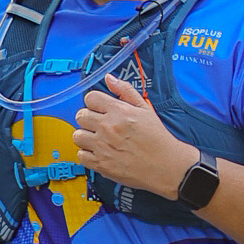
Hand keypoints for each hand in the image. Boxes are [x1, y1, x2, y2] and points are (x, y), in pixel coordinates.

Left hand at [74, 73, 194, 194]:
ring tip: (97, 139)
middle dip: (88, 118)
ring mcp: (102, 146)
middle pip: (81, 116)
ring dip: (85, 136)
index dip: (94, 103)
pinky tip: (98, 152)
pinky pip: (81, 155)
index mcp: (119, 111)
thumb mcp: (145, 109)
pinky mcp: (101, 164)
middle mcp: (108, 127)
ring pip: (77, 136)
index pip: (90, 98)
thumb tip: (109, 78)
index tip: (99, 109)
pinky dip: (87, 154)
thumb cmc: (157, 137)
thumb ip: (125, 91)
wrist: (165, 165)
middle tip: (98, 125)